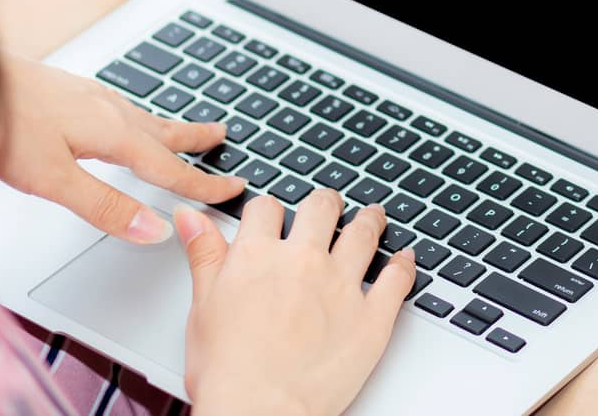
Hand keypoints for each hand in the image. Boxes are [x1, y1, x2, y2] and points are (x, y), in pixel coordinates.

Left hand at [0, 49, 244, 242]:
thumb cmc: (0, 126)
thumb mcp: (52, 181)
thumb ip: (105, 207)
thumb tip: (154, 229)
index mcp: (113, 134)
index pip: (170, 168)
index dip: (203, 184)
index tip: (233, 188)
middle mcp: (109, 111)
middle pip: (165, 132)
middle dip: (196, 140)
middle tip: (224, 139)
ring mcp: (89, 97)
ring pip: (144, 117)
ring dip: (171, 127)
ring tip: (184, 130)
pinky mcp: (69, 91)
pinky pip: (121, 108)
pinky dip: (140, 119)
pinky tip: (123, 119)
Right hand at [176, 191, 417, 415]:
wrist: (259, 413)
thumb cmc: (227, 373)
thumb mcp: (201, 307)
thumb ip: (203, 255)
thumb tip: (192, 216)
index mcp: (258, 257)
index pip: (267, 208)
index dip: (270, 211)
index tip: (275, 217)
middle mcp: (304, 262)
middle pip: (322, 208)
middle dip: (325, 204)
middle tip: (329, 207)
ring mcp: (342, 286)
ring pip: (364, 233)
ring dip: (370, 220)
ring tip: (373, 217)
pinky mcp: (372, 316)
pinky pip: (398, 279)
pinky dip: (404, 264)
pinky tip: (405, 258)